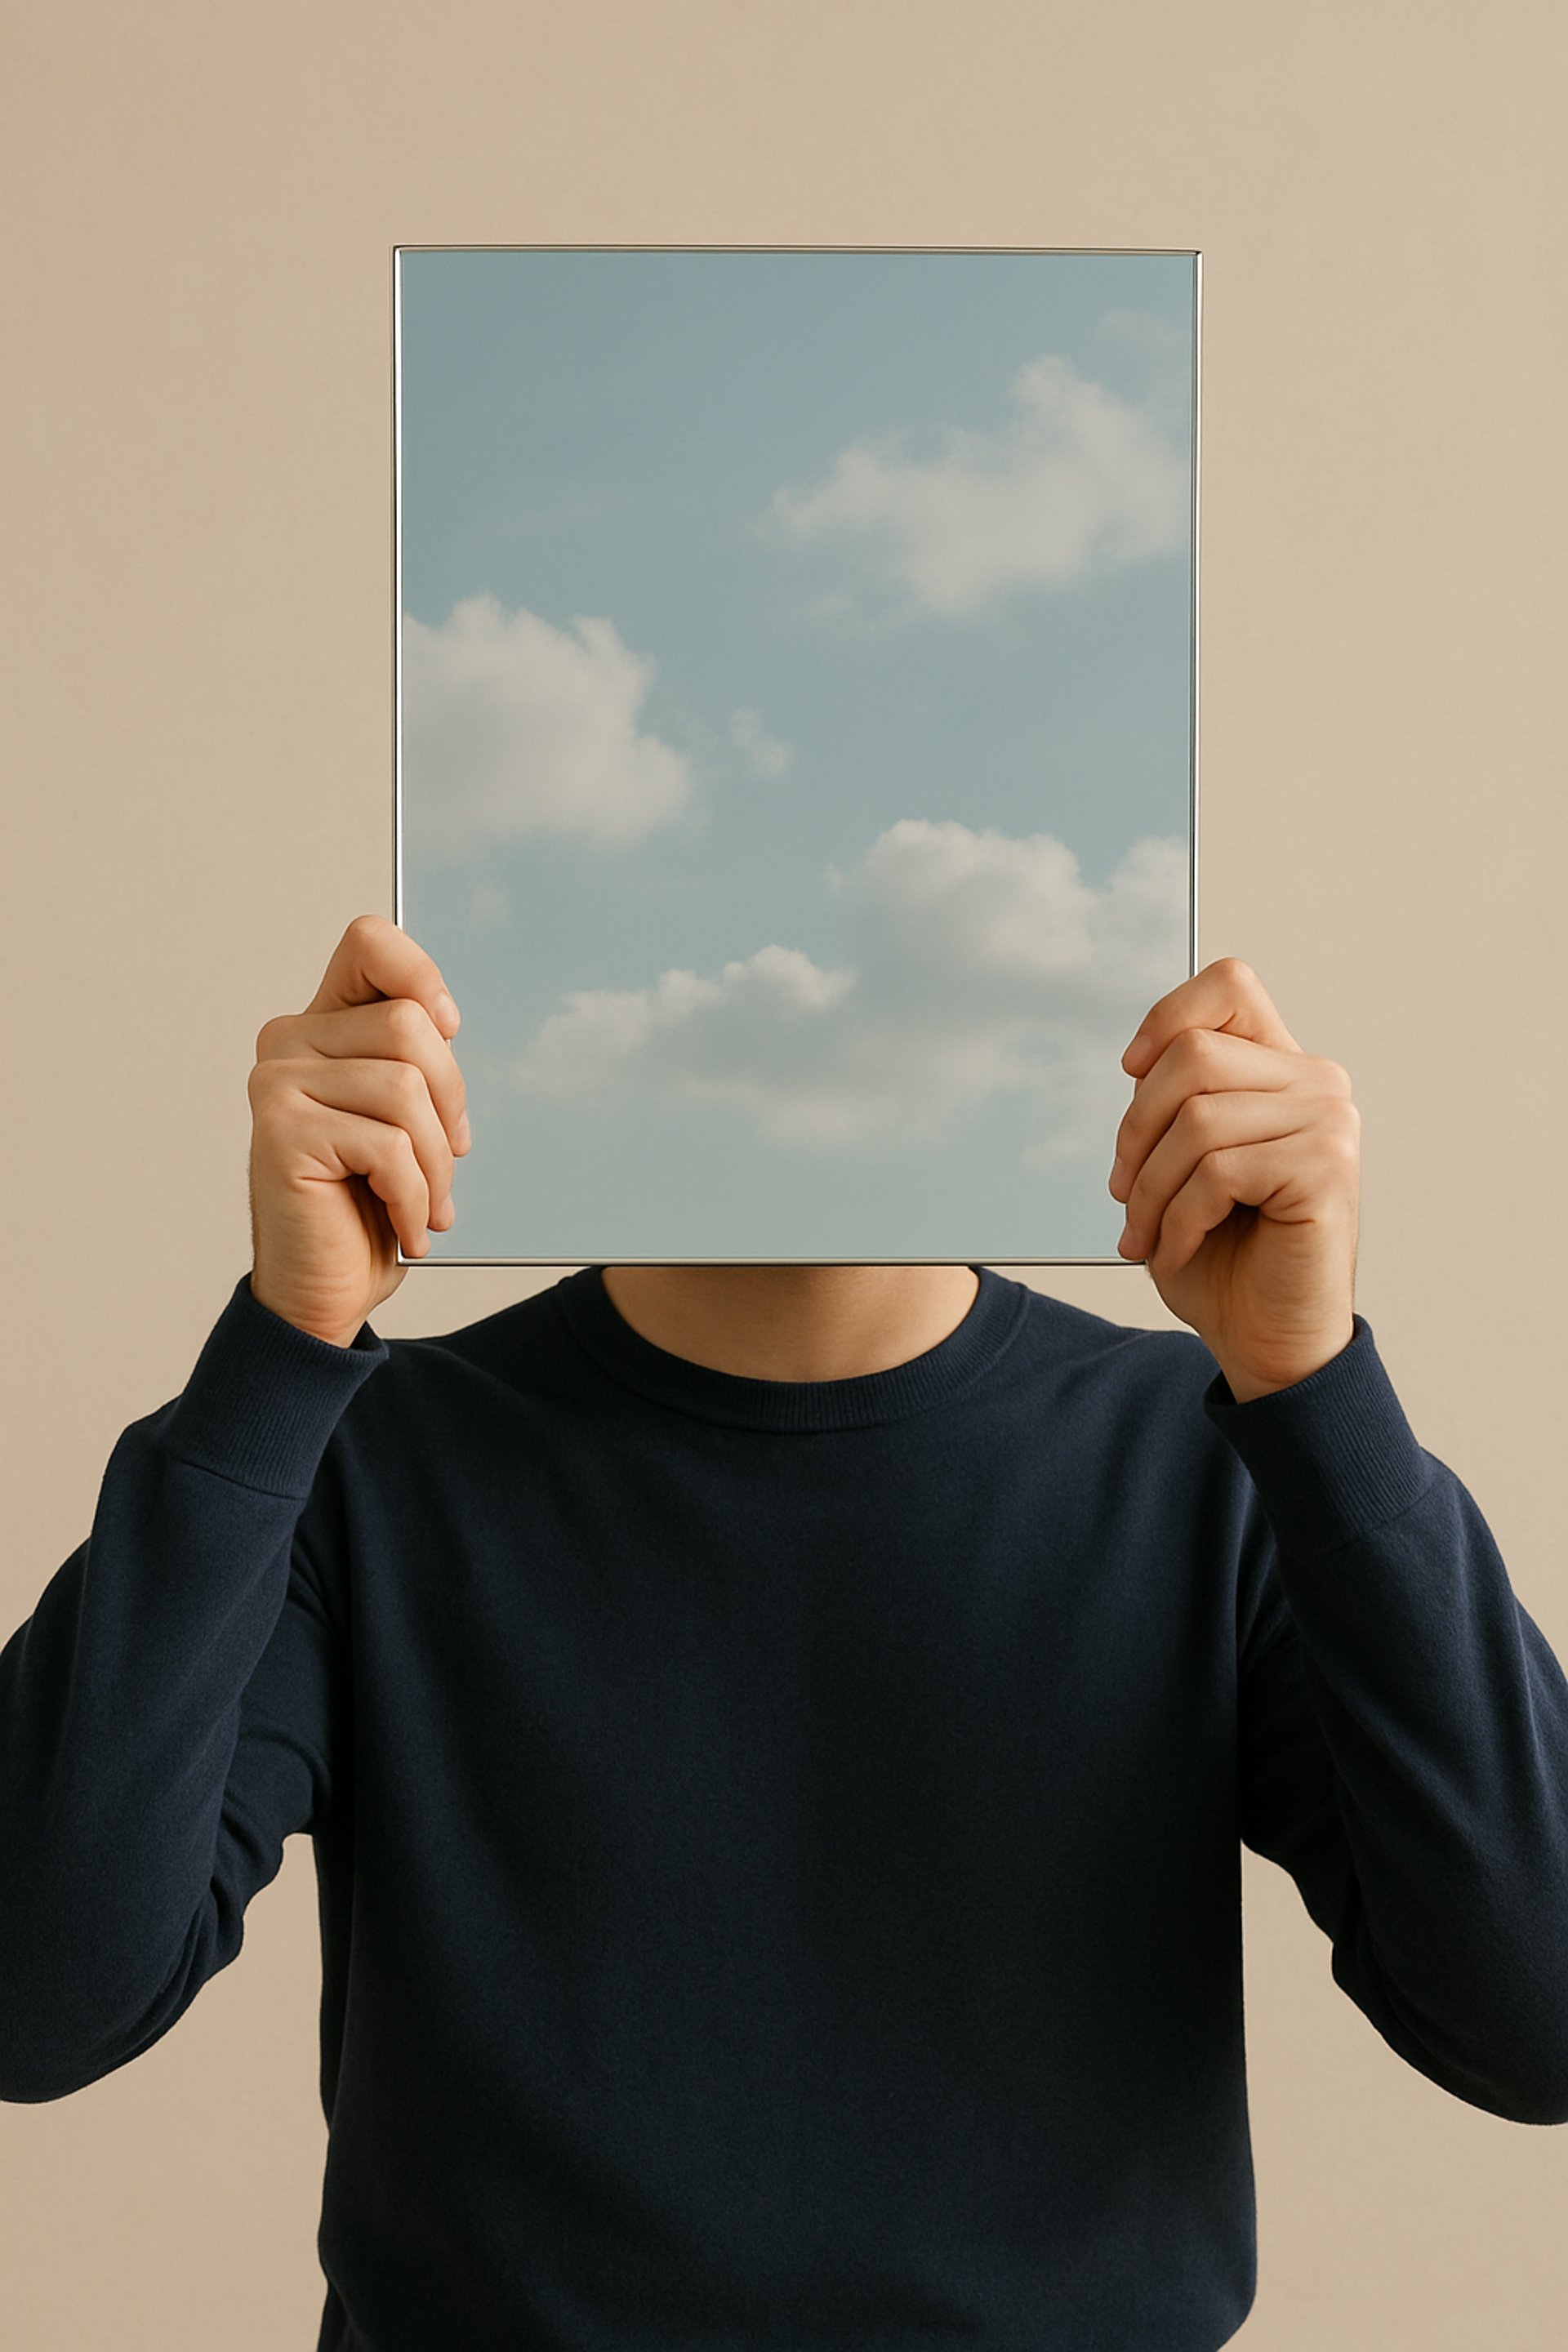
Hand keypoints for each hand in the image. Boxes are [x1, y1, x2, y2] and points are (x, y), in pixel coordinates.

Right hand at [246, 914, 470, 1348]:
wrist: (321, 1291)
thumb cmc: (365, 1207)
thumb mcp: (403, 1121)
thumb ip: (414, 1062)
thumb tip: (446, 1022)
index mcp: (320, 1027)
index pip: (368, 944)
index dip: (421, 973)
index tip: (449, 1027)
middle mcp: (288, 1044)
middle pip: (410, 1026)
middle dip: (451, 1102)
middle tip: (449, 1159)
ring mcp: (278, 1086)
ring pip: (407, 1088)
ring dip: (437, 1161)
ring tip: (427, 1202)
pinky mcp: (284, 1133)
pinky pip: (388, 1145)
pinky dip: (415, 1195)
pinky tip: (407, 1227)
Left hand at [1107, 957, 1358, 1400]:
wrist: (1265, 1341)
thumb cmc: (1221, 1255)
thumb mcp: (1181, 1162)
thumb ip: (1174, 1099)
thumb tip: (1139, 1059)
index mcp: (1281, 1069)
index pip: (1229, 985)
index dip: (1166, 1015)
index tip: (1131, 1071)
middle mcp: (1316, 1084)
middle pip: (1192, 1055)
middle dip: (1135, 1130)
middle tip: (1122, 1193)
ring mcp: (1329, 1123)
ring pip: (1196, 1117)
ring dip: (1148, 1188)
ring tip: (1145, 1232)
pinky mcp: (1327, 1168)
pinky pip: (1218, 1170)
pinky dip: (1177, 1217)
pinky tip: (1178, 1249)